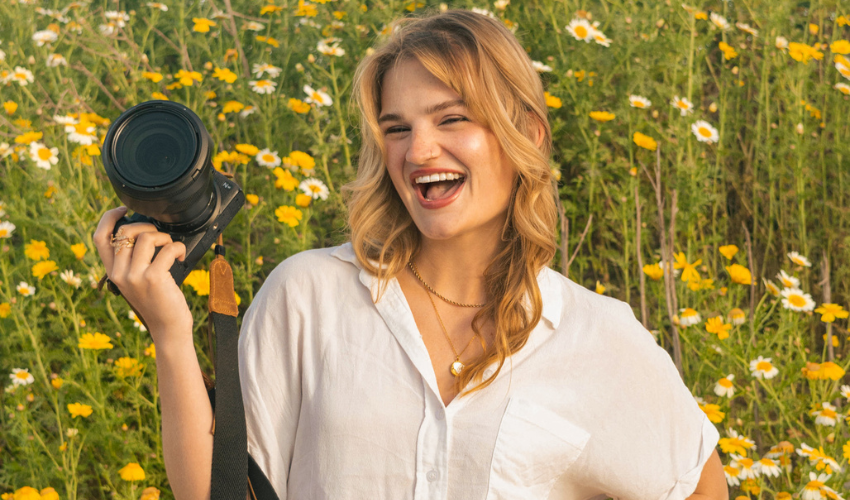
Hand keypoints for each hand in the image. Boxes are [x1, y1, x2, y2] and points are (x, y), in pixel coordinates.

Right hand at [93, 207, 192, 344]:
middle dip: (148, 227)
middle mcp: (119, 274)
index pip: (99, 238)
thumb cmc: (158, 302)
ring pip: (147, 237)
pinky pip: (168, 249)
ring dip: (165, 237)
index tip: (123, 208)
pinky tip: (182, 256)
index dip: (108, 218)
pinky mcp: (154, 278)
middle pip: (125, 231)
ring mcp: (135, 276)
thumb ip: (132, 262)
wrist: (168, 328)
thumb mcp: (137, 282)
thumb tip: (142, 233)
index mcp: (112, 272)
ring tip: (172, 248)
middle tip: (161, 238)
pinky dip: (179, 248)